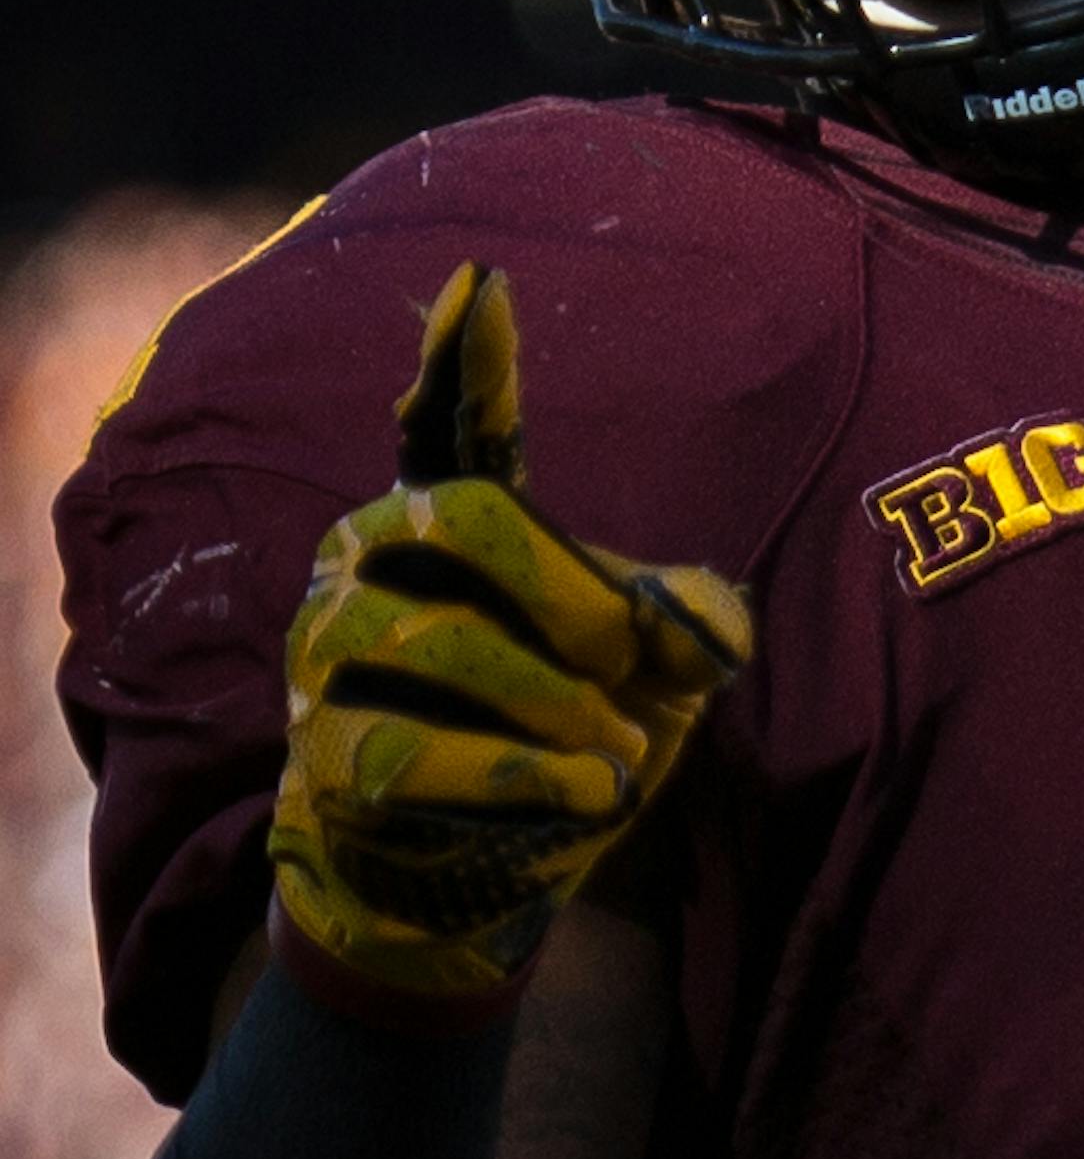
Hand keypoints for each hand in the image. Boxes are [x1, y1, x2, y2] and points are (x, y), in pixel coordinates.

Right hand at [268, 263, 751, 1004]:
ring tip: (615, 750)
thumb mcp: (657, 672)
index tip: (486, 285)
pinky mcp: (323, 757)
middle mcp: (374, 562)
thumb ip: (685, 623)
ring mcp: (331, 655)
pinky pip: (421, 752)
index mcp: (455, 522)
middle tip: (625, 653)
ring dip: (556, 704)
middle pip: (463, 518)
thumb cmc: (569, 730)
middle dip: (565, 588)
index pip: (454, 427)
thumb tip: (679, 628)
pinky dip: (524, 777)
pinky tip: (586, 796)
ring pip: (444, 644)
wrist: (480, 872)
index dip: (467, 364)